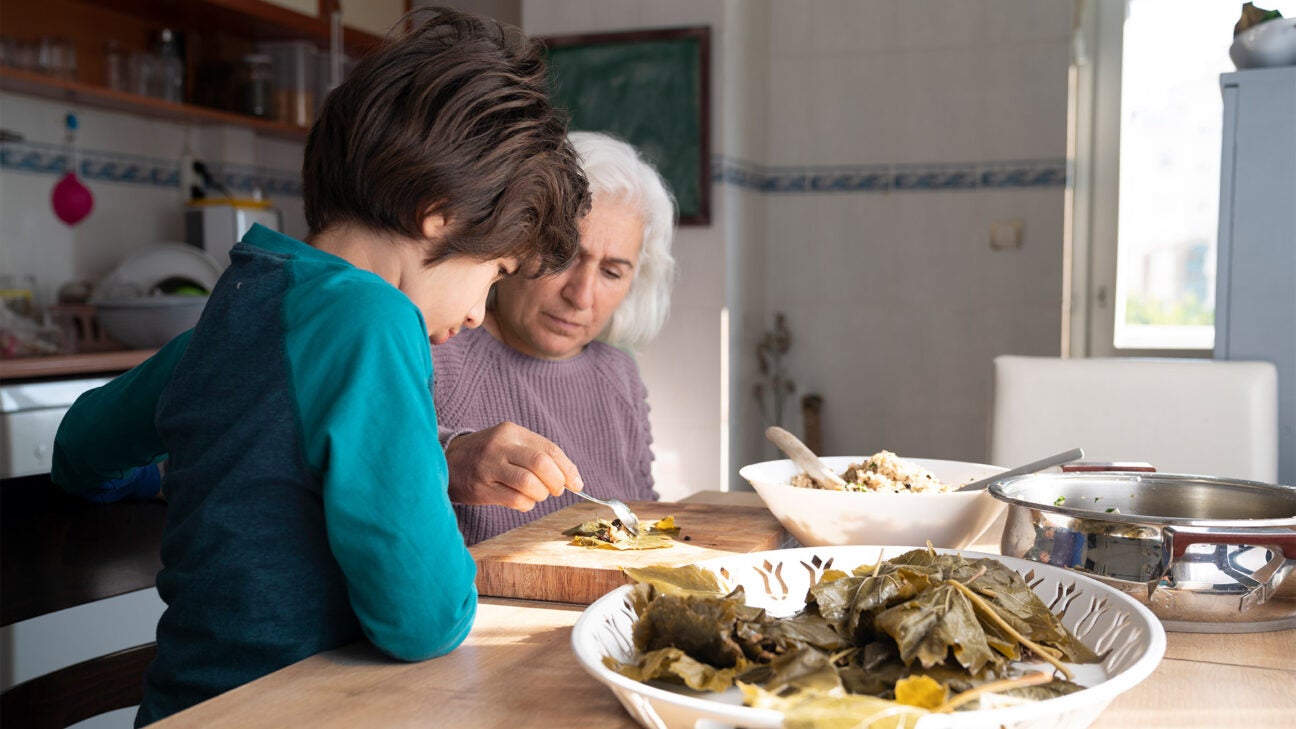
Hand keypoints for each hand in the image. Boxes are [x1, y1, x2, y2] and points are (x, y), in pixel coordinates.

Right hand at [444, 422, 582, 510]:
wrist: (446, 460)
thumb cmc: (487, 454)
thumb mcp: (509, 443)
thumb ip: (538, 454)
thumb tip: (572, 477)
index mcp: (511, 432)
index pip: (549, 449)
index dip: (568, 468)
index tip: (576, 482)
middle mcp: (499, 446)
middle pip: (541, 464)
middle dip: (557, 481)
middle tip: (557, 490)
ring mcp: (489, 467)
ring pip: (529, 483)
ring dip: (542, 494)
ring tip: (539, 494)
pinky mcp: (482, 489)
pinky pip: (516, 500)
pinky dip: (527, 504)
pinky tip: (524, 501)